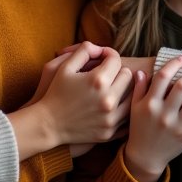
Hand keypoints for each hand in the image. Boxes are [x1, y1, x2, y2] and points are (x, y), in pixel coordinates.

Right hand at [10, 42, 132, 159]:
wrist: (48, 124)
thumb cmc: (56, 92)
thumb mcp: (64, 66)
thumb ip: (84, 50)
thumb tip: (100, 49)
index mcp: (97, 80)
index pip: (116, 59)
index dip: (109, 54)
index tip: (102, 57)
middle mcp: (108, 99)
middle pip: (128, 76)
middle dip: (117, 71)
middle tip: (107, 73)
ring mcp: (111, 118)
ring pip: (132, 97)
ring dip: (124, 90)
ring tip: (112, 88)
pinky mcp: (110, 132)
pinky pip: (128, 117)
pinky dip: (124, 109)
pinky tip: (114, 105)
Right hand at [123, 56, 181, 181]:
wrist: (145, 156)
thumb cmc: (139, 128)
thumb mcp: (134, 107)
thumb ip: (139, 88)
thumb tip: (142, 71)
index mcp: (150, 103)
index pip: (163, 76)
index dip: (174, 64)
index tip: (181, 59)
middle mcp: (164, 113)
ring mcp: (177, 125)